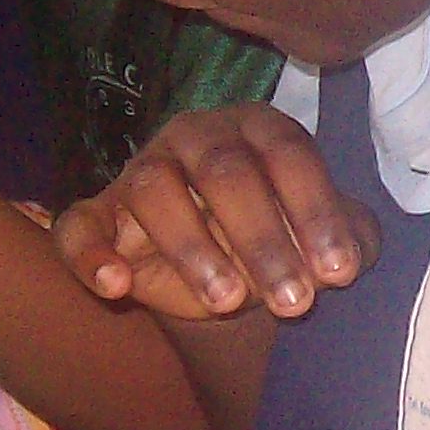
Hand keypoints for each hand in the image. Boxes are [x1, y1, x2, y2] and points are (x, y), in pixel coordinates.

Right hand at [50, 106, 375, 321]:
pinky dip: (89, 253)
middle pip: (225, 170)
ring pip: (155, 190)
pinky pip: (80, 225)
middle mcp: (197, 135)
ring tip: (228, 300)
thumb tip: (348, 258)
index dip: (315, 211)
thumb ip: (350, 241)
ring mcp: (143, 170)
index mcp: (258, 128)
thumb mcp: (325, 242)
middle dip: (263, 238)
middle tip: (294, 301)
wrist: (225, 277)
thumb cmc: (281, 240)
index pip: (288, 153)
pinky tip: (115, 285)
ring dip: (193, 247)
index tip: (338, 273)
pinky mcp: (100, 213)